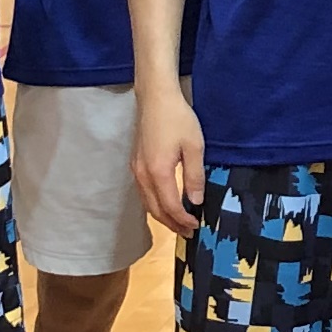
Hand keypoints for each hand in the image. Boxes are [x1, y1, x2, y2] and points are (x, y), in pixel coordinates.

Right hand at [131, 85, 207, 233]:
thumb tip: (195, 202)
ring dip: (162, 216)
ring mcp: (136, 170)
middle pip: (155, 210)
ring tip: (178, 223)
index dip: (183, 220)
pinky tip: (165, 204)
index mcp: (158, 173)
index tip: (196, 227)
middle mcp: (142, 175)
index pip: (170, 206)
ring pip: (147, 203)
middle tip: (188, 232)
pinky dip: (154, 204)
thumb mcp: (194, 147)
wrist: (155, 98)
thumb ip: (194, 176)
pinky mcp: (135, 164)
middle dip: (172, 224)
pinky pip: (143, 193)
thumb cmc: (178, 119)